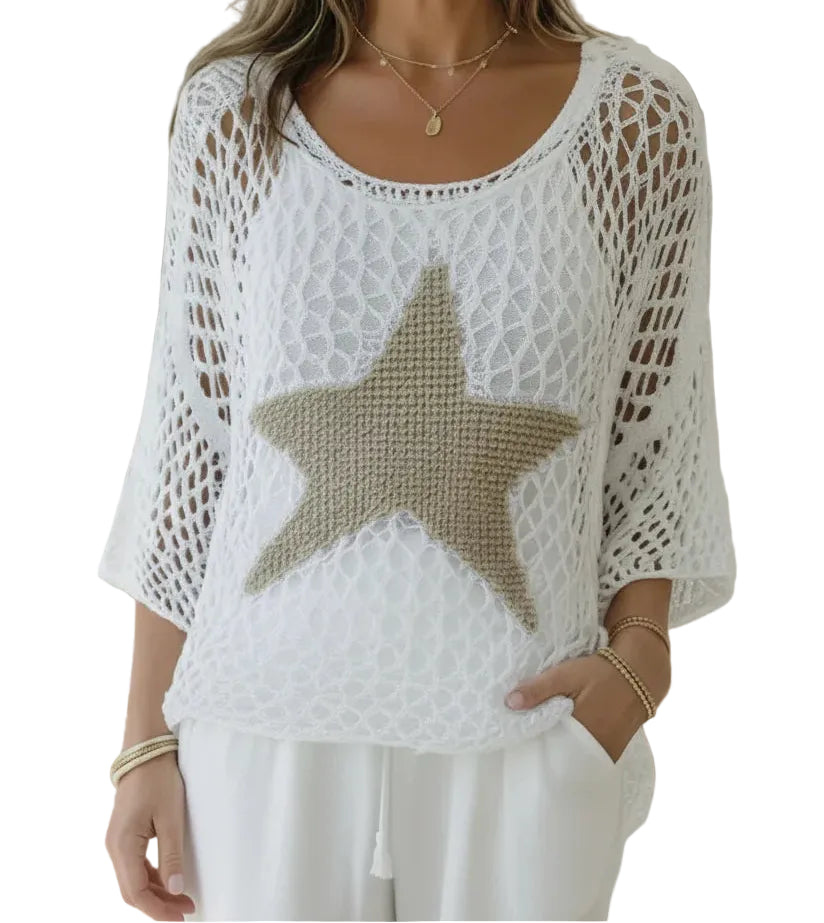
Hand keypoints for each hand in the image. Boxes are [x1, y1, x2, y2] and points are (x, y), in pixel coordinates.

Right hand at [105, 750, 195, 920]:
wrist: (145, 751)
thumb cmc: (158, 779)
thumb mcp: (171, 817)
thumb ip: (171, 855)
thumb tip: (175, 889)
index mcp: (123, 845)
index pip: (136, 893)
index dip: (158, 909)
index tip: (181, 915)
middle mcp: (114, 848)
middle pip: (132, 891)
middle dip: (158, 905)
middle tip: (186, 910)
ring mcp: (117, 842)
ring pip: (133, 880)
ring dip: (155, 893)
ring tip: (182, 899)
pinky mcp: (124, 836)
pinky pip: (134, 866)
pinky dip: (151, 878)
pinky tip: (169, 881)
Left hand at [504, 628, 670, 762]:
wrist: (638, 674)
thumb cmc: (600, 673)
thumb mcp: (565, 674)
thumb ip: (538, 689)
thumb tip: (509, 703)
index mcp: (580, 732)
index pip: (547, 751)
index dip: (531, 748)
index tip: (514, 744)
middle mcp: (594, 749)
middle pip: (561, 761)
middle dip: (544, 754)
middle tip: (524, 747)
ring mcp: (606, 752)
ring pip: (574, 760)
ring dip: (559, 753)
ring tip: (541, 744)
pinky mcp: (612, 750)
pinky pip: (588, 757)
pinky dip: (575, 751)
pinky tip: (562, 741)